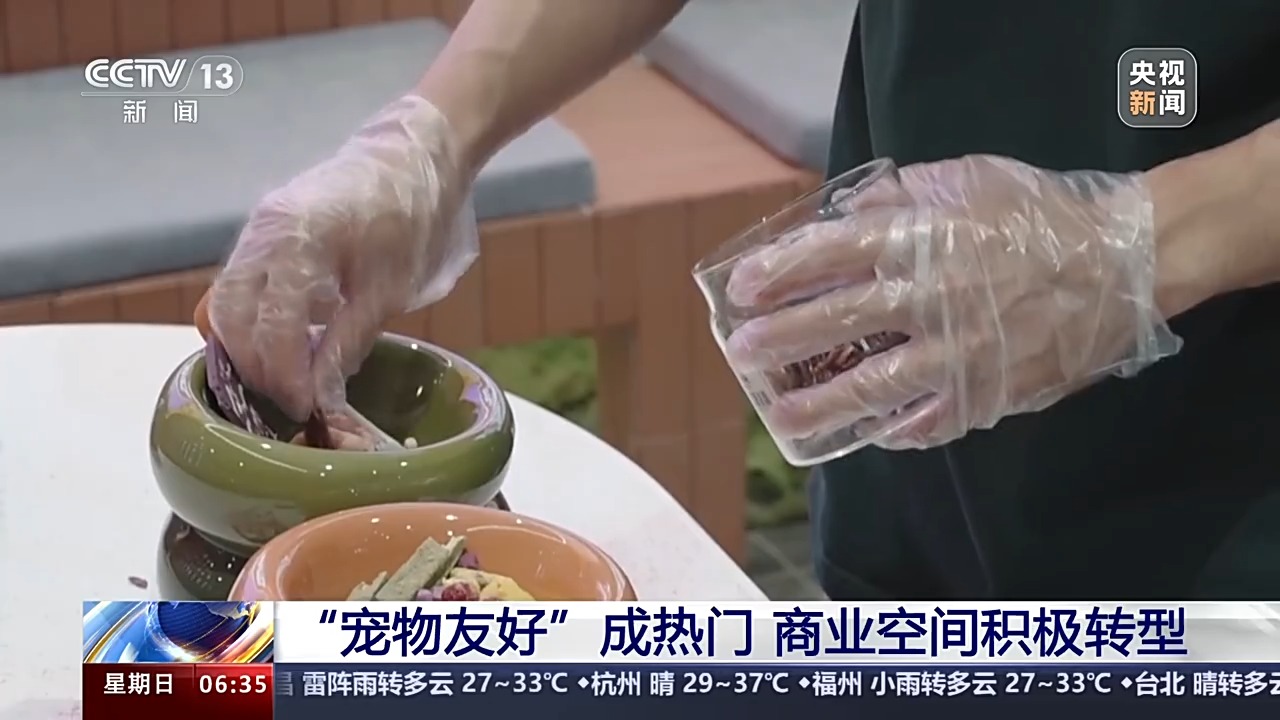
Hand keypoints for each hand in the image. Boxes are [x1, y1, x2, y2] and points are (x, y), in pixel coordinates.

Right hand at [203, 95, 478, 420]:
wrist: (413, 157)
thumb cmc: (410, 215)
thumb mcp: (389, 288)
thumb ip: (348, 342)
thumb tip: (320, 397)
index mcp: (298, 239)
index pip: (273, 326)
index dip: (285, 376)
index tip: (305, 409)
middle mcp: (263, 232)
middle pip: (231, 318)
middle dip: (257, 368)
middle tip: (292, 403)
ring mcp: (256, 230)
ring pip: (223, 303)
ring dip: (246, 348)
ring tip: (285, 381)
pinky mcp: (260, 234)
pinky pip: (236, 287)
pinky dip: (248, 322)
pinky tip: (281, 346)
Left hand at [724, 155, 1181, 449]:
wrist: (1126, 262)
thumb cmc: (1041, 215)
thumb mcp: (968, 180)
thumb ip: (902, 193)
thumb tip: (846, 208)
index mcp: (920, 237)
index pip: (830, 253)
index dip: (781, 272)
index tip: (743, 289)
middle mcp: (930, 296)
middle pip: (837, 322)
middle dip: (782, 339)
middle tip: (744, 353)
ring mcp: (958, 351)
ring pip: (874, 385)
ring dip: (821, 403)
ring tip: (780, 415)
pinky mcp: (990, 391)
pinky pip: (932, 418)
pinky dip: (900, 429)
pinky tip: (870, 436)